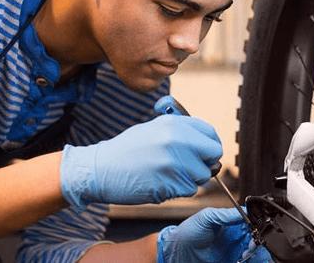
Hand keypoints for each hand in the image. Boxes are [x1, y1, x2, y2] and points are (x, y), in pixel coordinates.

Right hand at [60, 114, 221, 209]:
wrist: (100, 169)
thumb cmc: (126, 150)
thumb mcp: (153, 129)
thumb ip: (180, 133)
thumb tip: (205, 145)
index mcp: (173, 123)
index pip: (210, 134)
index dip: (208, 146)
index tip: (202, 154)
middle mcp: (177, 139)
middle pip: (213, 155)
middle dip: (204, 163)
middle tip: (187, 167)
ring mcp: (175, 161)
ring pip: (202, 175)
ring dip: (190, 179)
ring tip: (166, 174)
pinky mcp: (170, 182)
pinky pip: (188, 190)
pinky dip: (178, 190)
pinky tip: (159, 183)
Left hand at [157, 207, 272, 262]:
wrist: (176, 253)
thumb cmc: (187, 233)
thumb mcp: (205, 217)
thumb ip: (224, 214)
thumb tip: (243, 211)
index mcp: (232, 224)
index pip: (252, 224)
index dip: (257, 229)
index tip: (255, 233)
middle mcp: (236, 239)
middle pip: (258, 241)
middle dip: (258, 244)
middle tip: (249, 247)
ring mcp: (235, 253)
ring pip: (256, 254)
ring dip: (257, 255)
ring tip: (244, 255)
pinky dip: (252, 261)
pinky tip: (243, 260)